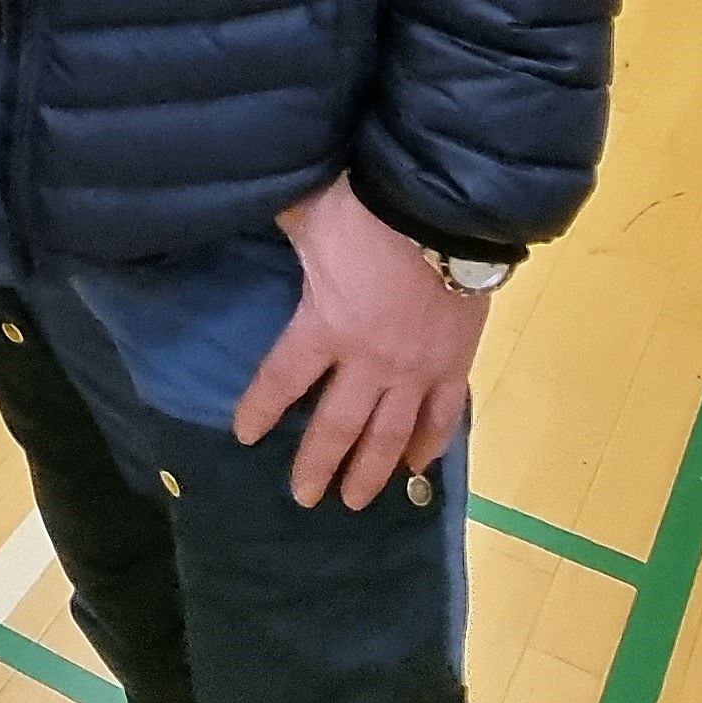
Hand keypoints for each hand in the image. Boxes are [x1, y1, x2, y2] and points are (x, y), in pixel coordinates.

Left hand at [233, 177, 488, 507]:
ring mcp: (417, 369)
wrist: (446, 209)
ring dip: (371, 471)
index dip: (260, 408)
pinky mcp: (456, 363)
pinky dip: (431, 446)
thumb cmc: (369, 209)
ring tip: (356, 501)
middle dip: (318, 464)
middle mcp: (369, 362)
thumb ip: (284, 224)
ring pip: (391, 435)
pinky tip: (418, 469)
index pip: (282, 379)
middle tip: (304, 497)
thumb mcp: (309, 213)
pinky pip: (443, 416)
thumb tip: (252, 201)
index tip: (244, 434)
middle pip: (338, 426)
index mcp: (325, 326)